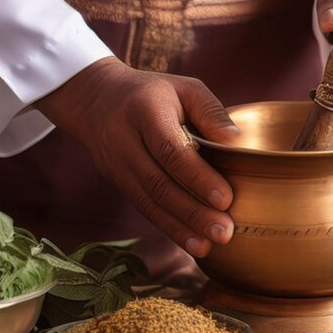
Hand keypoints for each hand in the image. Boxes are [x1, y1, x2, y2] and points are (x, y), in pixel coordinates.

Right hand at [37, 57, 238, 257]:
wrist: (97, 98)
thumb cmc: (154, 93)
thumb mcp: (184, 87)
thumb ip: (211, 111)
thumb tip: (236, 142)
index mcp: (145, 110)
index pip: (170, 149)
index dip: (197, 176)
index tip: (226, 199)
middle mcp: (124, 139)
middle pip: (158, 182)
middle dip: (193, 211)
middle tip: (224, 231)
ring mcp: (116, 164)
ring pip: (148, 201)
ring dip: (181, 227)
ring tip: (211, 244)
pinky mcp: (116, 181)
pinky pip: (143, 207)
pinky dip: (169, 228)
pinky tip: (192, 244)